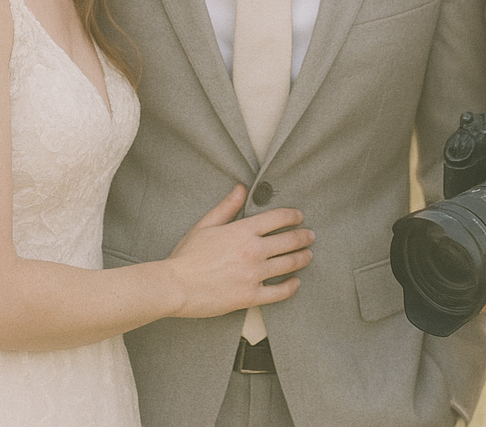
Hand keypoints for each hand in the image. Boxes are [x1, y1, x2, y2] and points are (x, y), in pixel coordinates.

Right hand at [165, 185, 313, 318]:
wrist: (175, 286)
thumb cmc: (187, 256)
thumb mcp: (206, 224)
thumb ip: (227, 206)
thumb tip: (241, 188)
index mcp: (242, 231)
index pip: (277, 218)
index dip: (293, 216)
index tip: (300, 217)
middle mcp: (253, 251)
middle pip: (288, 241)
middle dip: (303, 237)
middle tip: (310, 236)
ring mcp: (253, 274)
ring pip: (288, 264)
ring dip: (302, 258)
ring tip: (308, 256)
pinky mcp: (250, 296)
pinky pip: (278, 292)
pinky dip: (291, 287)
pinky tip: (295, 282)